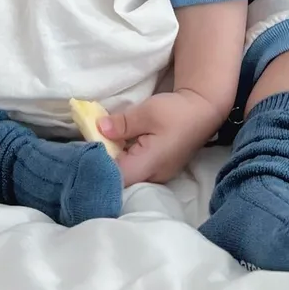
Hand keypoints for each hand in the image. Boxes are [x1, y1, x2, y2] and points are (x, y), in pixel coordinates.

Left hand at [100, 90, 223, 186]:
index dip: (98, 166)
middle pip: (120, 179)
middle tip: (88, 145)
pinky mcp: (158, 168)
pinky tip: (115, 145)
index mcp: (148, 165)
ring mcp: (156, 174)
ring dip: (113, 160)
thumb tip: (99, 128)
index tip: (85, 150)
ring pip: (127, 174)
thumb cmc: (176, 112)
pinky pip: (135, 169)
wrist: (202, 110)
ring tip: (97, 144)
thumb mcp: (147, 112)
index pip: (116, 177)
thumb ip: (122, 124)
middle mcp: (152, 176)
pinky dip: (123, 158)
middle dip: (103, 162)